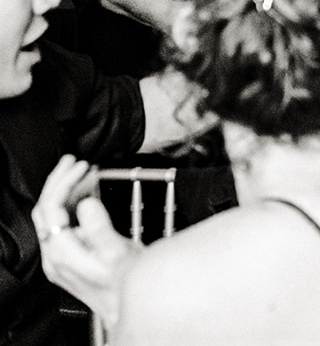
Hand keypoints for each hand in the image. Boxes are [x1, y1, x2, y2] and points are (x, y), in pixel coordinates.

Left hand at [31, 156, 139, 325]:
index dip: (64, 182)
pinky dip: (70, 204)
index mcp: (63, 252)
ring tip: (82, 172)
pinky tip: (85, 195)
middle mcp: (55, 256)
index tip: (81, 166)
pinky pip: (60, 224)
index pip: (51, 207)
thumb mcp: (118, 252)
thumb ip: (99, 227)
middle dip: (59, 181)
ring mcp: (59, 257)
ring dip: (64, 191)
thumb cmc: (126, 282)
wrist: (125, 306)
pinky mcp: (67, 257)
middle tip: (75, 161)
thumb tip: (86, 203)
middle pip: (45, 209)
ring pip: (50, 216)